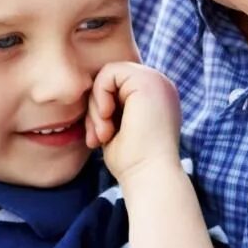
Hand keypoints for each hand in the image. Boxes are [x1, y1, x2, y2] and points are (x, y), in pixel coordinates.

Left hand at [86, 62, 183, 182]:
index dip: (100, 108)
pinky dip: (100, 95)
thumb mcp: (117, 129)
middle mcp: (159, 86)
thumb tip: (88, 97)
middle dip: (95, 108)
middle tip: (98, 136)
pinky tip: (108, 118)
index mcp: (155, 98)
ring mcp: (156, 81)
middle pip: (111, 80)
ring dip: (96, 106)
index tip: (98, 137)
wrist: (149, 175)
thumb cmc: (132, 162)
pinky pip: (109, 72)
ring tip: (104, 133)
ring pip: (108, 76)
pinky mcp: (148, 80)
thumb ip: (109, 109)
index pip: (116, 88)